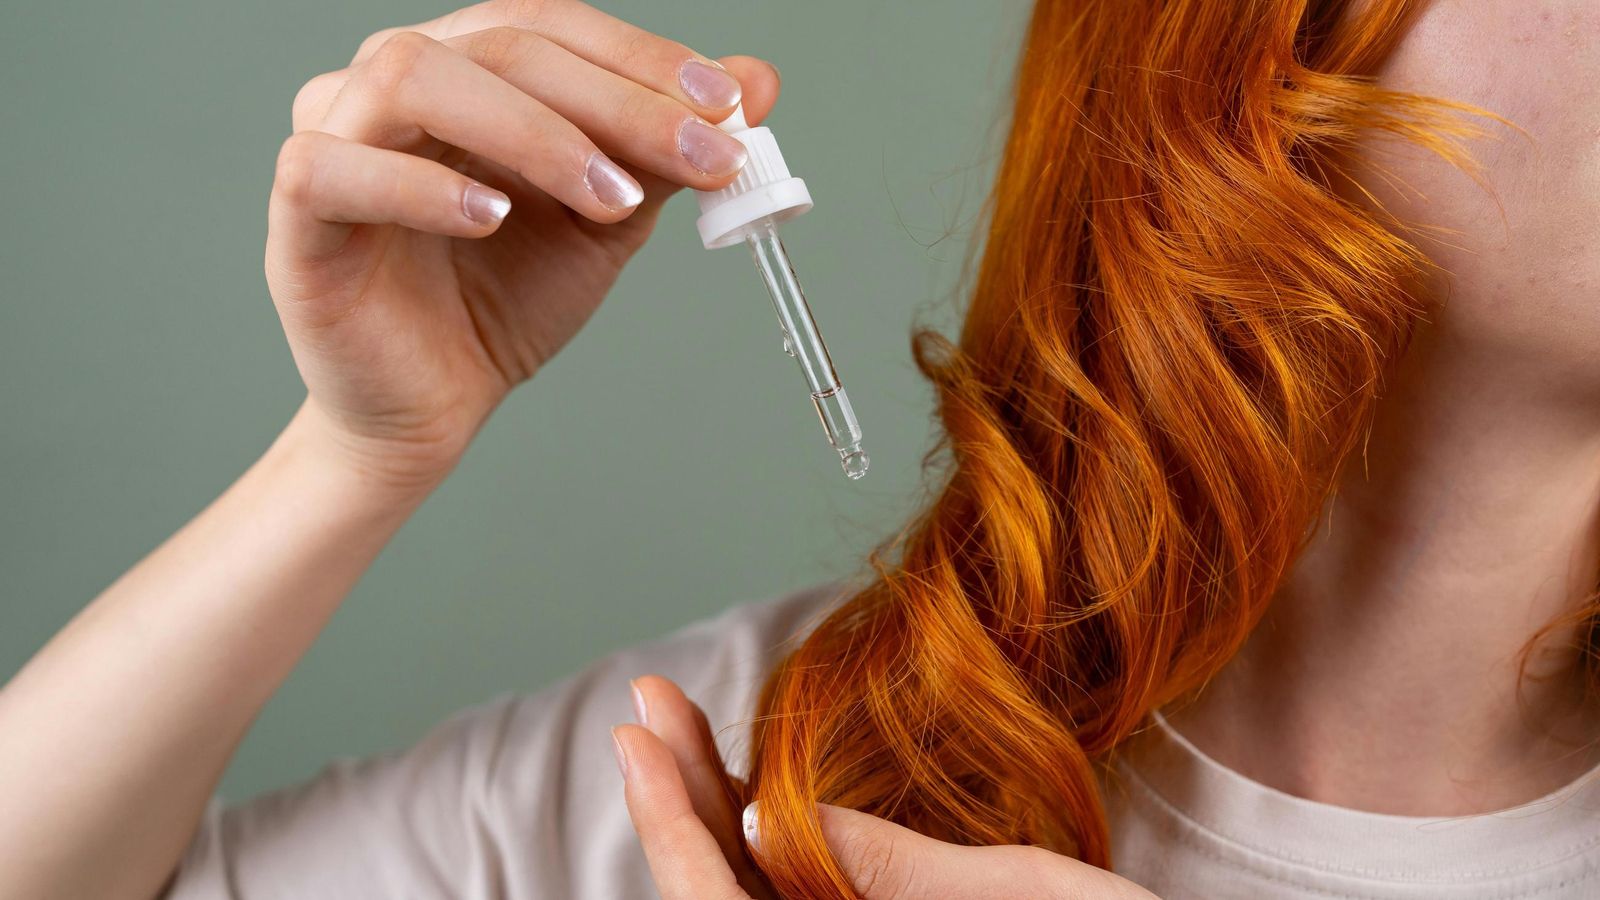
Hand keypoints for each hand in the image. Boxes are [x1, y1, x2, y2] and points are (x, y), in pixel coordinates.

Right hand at [266, 0, 779, 485]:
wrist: (436, 405)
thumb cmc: (504, 301)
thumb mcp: (609, 219)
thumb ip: (667, 152)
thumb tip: (757, 83)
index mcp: (468, 68)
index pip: (553, 27)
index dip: (644, 58)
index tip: (729, 106)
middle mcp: (393, 81)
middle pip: (502, 46)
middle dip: (618, 102)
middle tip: (701, 158)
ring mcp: (334, 135)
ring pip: (416, 79)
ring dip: (533, 133)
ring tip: (608, 199)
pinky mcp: (298, 211)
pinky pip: (335, 167)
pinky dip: (421, 186)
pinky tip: (492, 217)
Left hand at [613, 677, 1157, 899]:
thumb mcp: (1022, 896)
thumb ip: (891, 867)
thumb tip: (771, 811)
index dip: (665, 816)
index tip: (636, 728)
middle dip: (679, 800)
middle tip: (652, 708)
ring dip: (713, 821)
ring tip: (685, 738)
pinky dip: (762, 854)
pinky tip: (754, 801)